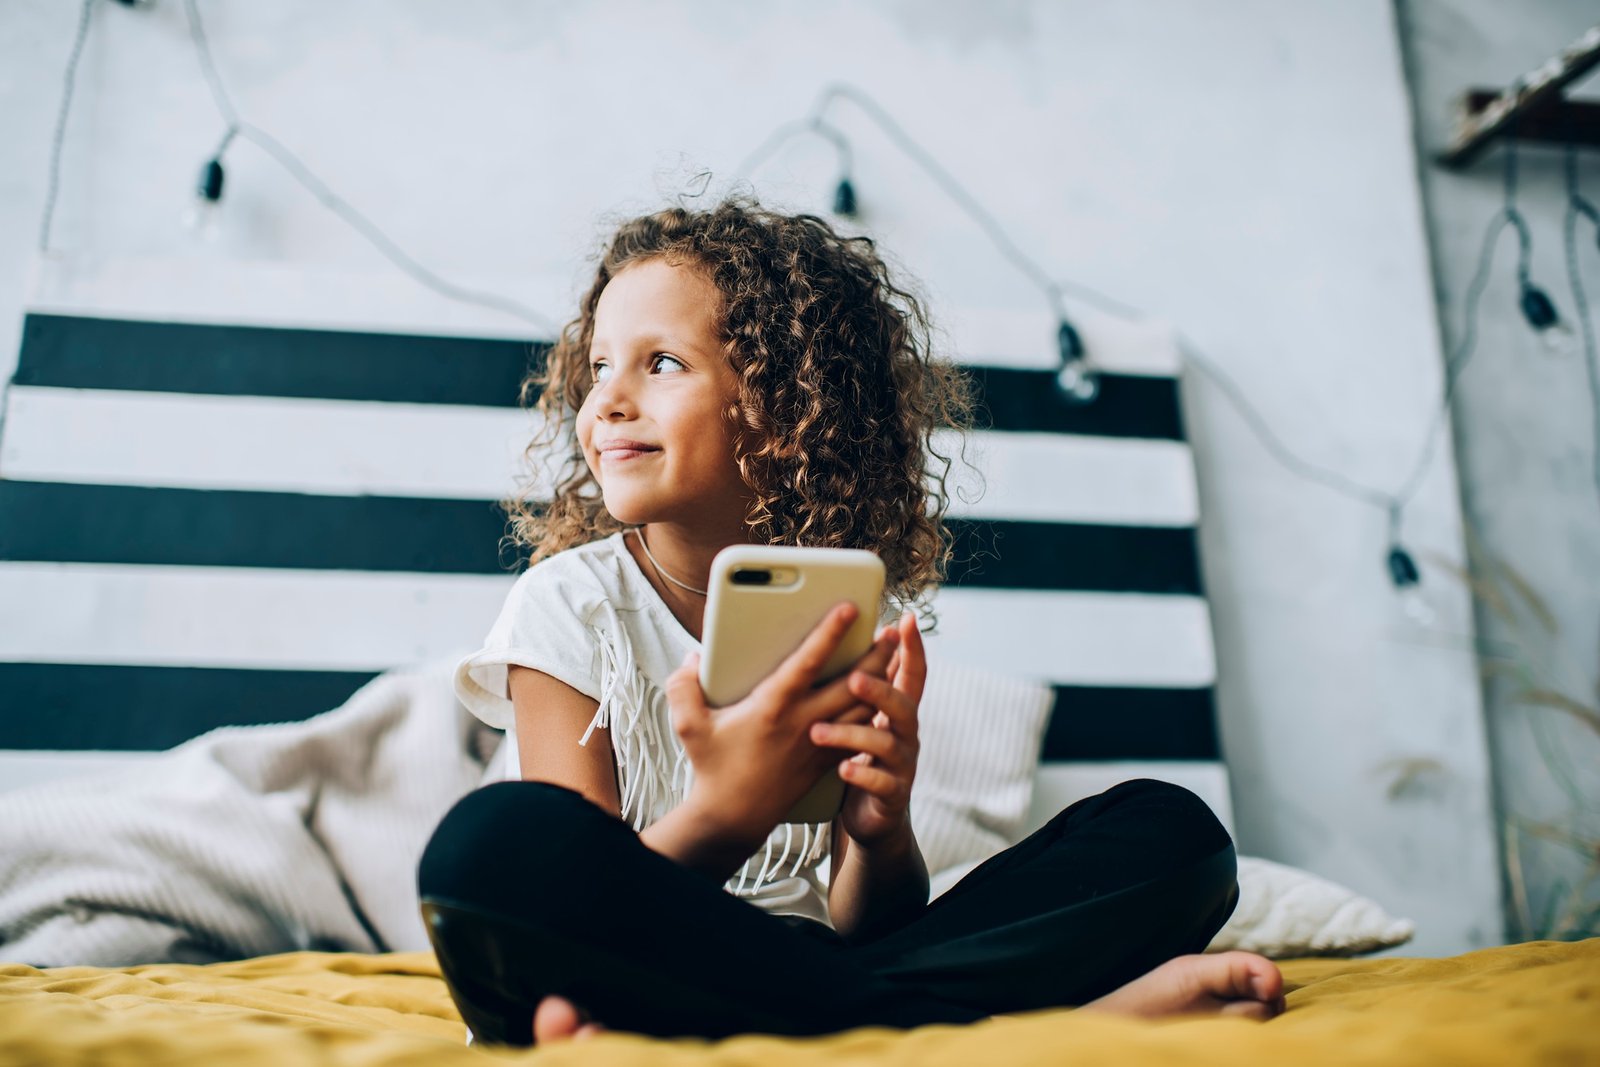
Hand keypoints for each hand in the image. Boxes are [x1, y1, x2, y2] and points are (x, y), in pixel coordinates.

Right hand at [665, 602, 895, 849]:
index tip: (849, 607)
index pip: (808, 662)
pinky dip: (877, 712)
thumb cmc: (713, 767)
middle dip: (877, 656)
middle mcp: (803, 722)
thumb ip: (684, 687)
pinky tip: (887, 697)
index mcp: (773, 707)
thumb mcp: (689, 726)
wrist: (734, 817)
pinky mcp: (827, 758)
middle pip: (853, 683)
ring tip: (896, 657)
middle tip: (893, 631)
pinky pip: (861, 732)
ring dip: (884, 682)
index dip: (830, 633)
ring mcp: (819, 742)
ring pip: (864, 708)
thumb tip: (693, 659)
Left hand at [807, 610, 923, 848]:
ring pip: (886, 742)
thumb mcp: (861, 717)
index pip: (912, 673)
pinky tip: (842, 768)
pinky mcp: (892, 793)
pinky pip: (881, 782)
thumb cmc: (860, 754)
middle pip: (904, 704)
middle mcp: (906, 733)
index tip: (906, 620)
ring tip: (817, 731)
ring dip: (852, 734)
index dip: (913, 648)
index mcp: (898, 710)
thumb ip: (858, 688)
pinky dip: (862, 773)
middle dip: (880, 690)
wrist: (872, 815)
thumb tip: (833, 641)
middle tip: (854, 678)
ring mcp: (902, 763)